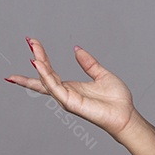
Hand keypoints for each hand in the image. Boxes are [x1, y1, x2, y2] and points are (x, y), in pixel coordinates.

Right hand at [6, 37, 136, 138]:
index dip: (41, 58)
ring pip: (47, 80)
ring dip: (40, 65)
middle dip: (36, 58)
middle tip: (29, 41)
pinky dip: (46, 76)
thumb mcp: (101, 74)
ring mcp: (66, 99)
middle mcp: (66, 93)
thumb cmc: (116, 99)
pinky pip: (55, 88)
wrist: (126, 114)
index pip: (50, 72)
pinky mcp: (70, 103)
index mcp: (71, 87)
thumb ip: (88, 63)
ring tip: (33, 50)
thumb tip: (77, 49)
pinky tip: (39, 65)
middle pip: (44, 75)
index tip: (33, 43)